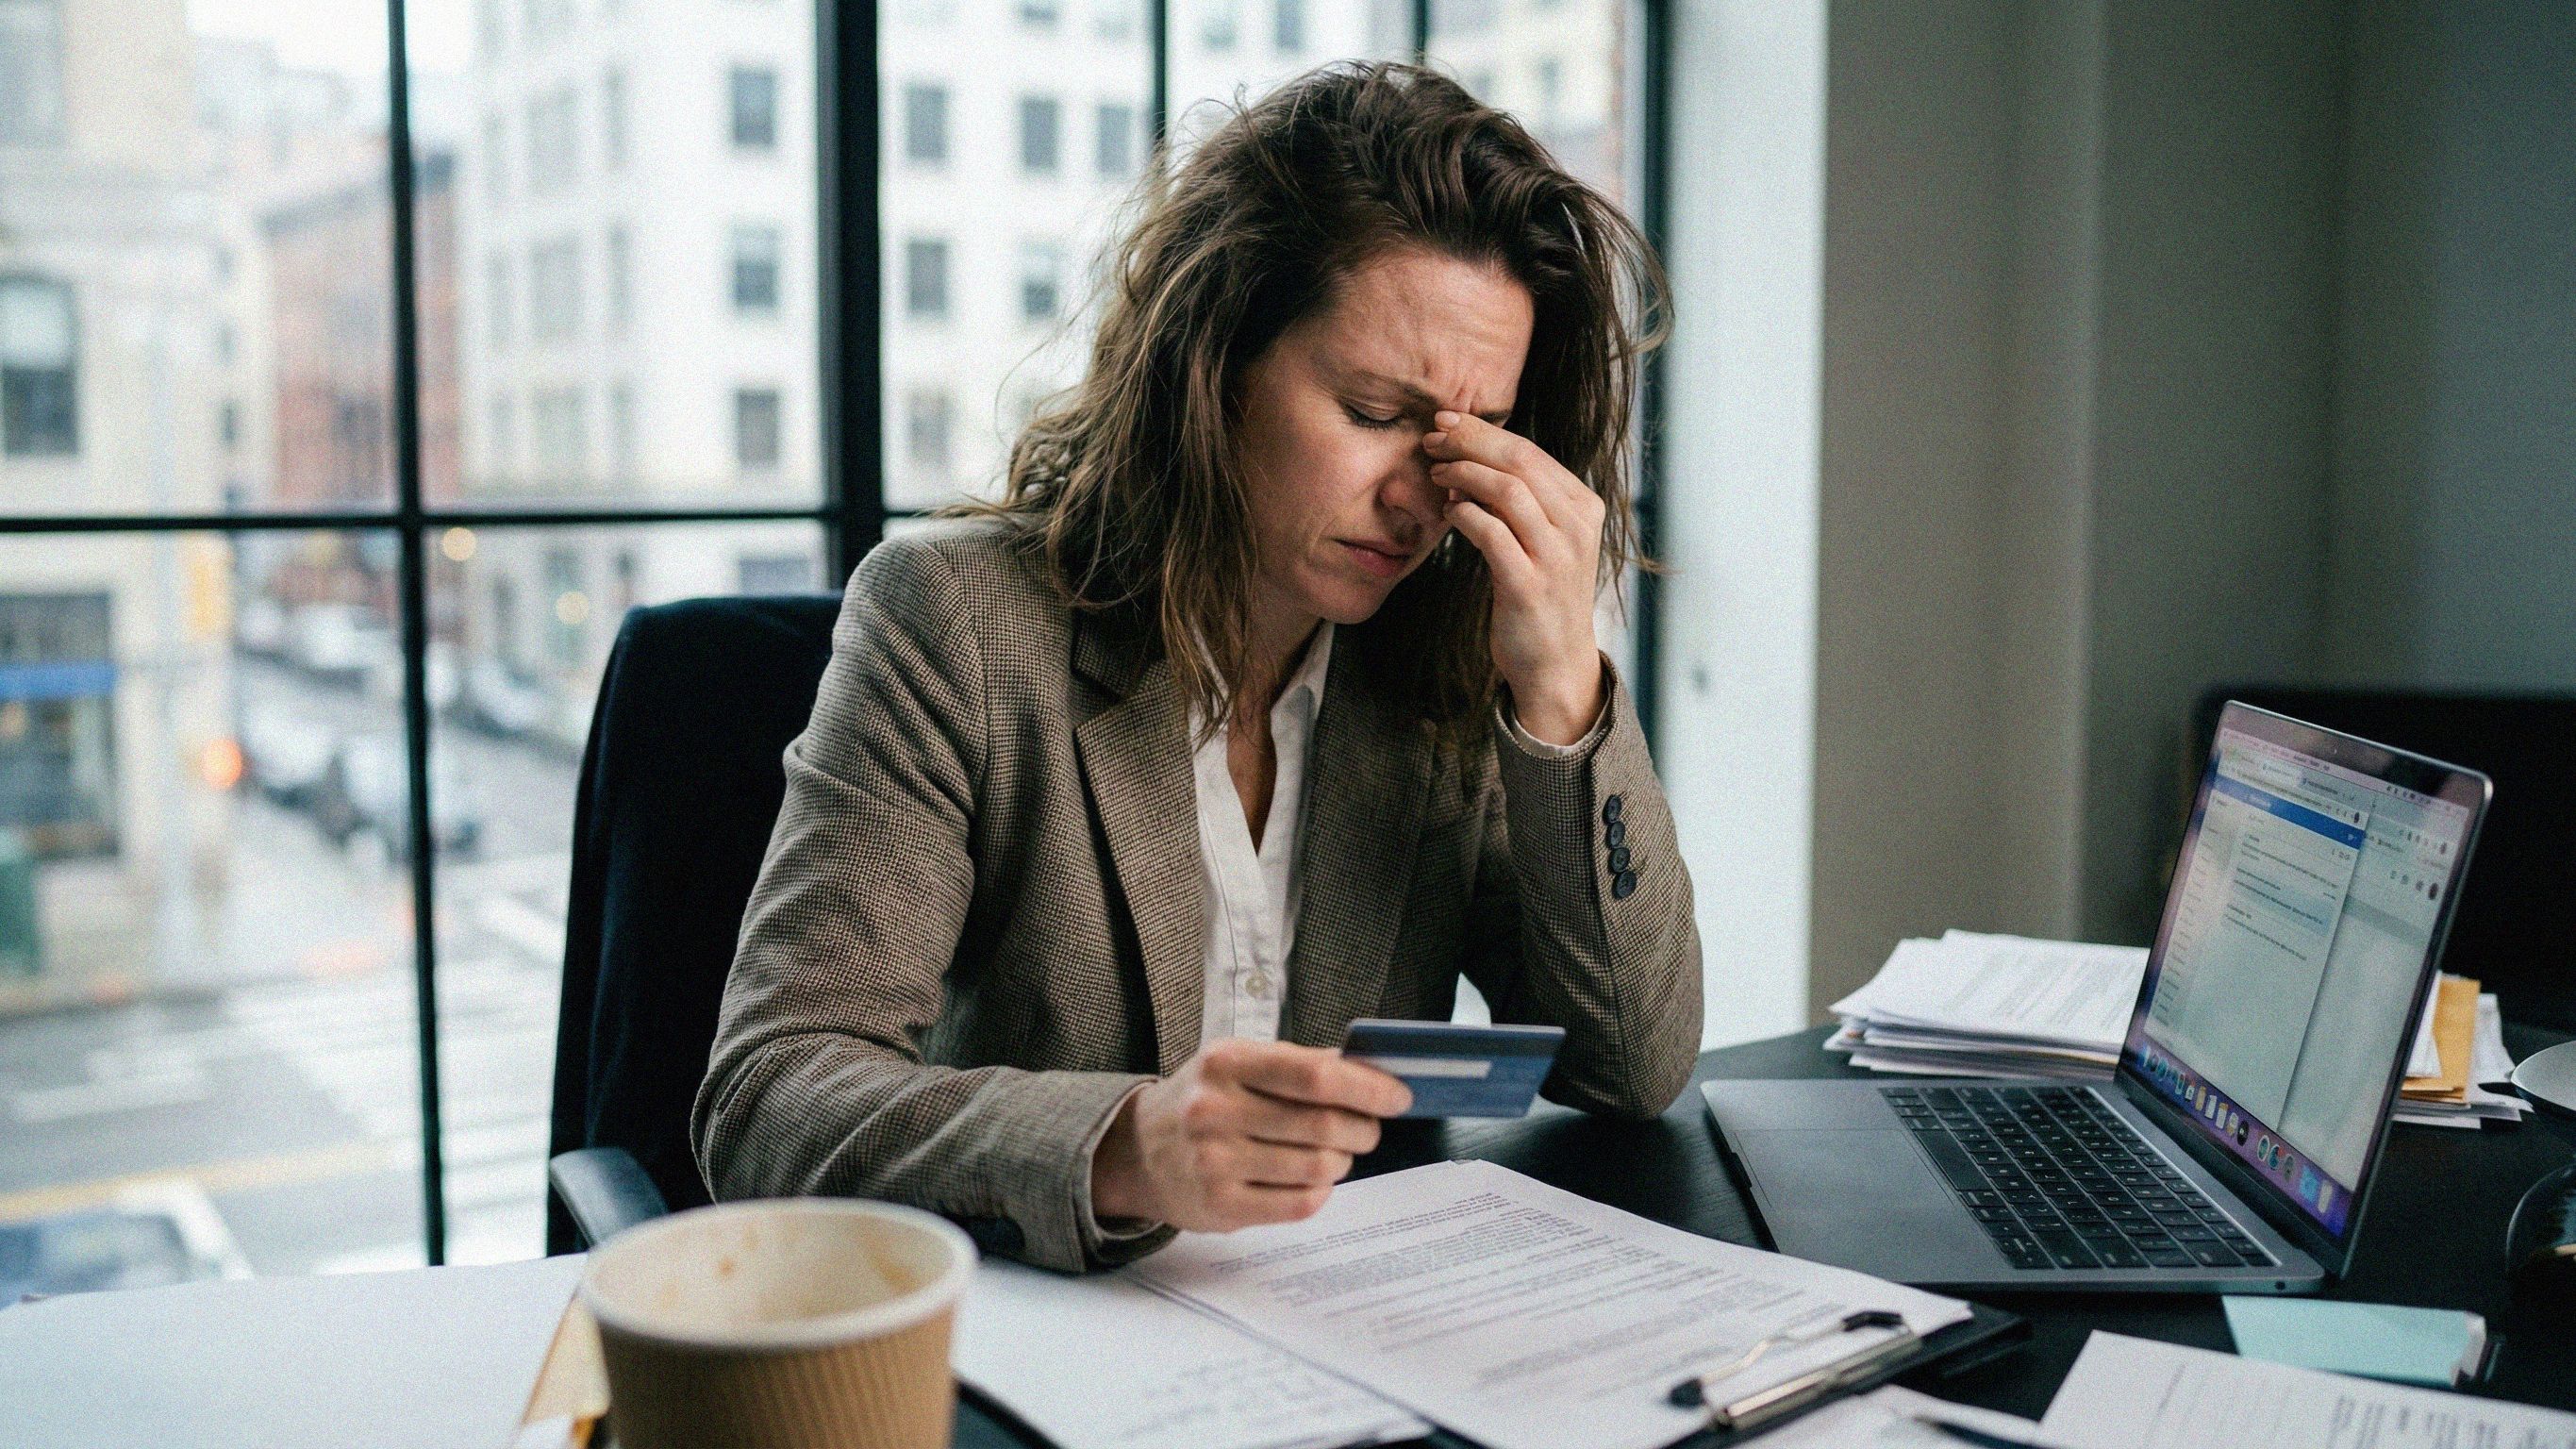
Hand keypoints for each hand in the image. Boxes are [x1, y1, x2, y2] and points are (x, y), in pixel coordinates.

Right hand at [1090, 1039, 1411, 1230]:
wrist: (1137, 1151)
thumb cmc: (1204, 1099)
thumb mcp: (1238, 1062)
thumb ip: (1300, 1063)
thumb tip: (1371, 1068)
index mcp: (1227, 1063)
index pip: (1315, 1076)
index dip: (1368, 1088)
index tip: (1398, 1096)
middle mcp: (1216, 1110)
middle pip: (1324, 1125)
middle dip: (1364, 1129)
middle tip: (1370, 1129)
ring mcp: (1215, 1162)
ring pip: (1318, 1167)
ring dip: (1344, 1161)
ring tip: (1337, 1152)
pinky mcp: (1220, 1206)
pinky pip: (1300, 1204)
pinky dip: (1321, 1191)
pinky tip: (1311, 1178)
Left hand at [1424, 412, 1607, 744]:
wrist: (1556, 663)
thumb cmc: (1541, 595)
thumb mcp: (1545, 539)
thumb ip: (1524, 501)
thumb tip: (1474, 456)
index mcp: (1583, 508)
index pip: (1531, 452)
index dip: (1485, 432)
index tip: (1448, 422)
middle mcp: (1577, 528)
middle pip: (1520, 462)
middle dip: (1471, 442)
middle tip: (1433, 436)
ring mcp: (1556, 557)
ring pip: (1509, 491)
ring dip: (1465, 474)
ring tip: (1436, 473)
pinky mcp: (1529, 586)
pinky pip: (1492, 534)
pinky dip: (1465, 514)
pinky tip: (1448, 511)